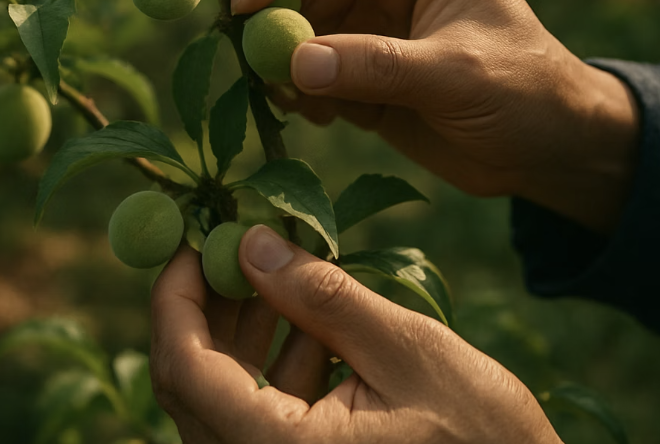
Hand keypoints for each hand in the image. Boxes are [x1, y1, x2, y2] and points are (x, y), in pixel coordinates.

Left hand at [151, 227, 562, 443]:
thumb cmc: (483, 437)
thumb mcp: (407, 351)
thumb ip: (323, 296)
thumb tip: (250, 240)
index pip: (184, 368)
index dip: (176, 293)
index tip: (194, 235)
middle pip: (194, 378)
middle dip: (210, 299)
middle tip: (238, 236)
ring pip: (226, 389)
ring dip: (246, 321)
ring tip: (280, 261)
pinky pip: (262, 407)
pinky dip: (277, 353)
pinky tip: (311, 311)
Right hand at [231, 0, 637, 232]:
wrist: (546, 150)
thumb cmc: (524, 90)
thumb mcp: (457, 72)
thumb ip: (377, 65)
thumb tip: (293, 65)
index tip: (246, 3)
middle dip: (271, 15)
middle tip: (248, 56)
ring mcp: (368, 27)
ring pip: (296, 29)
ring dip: (277, 59)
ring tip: (283, 96)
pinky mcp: (358, 72)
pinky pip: (307, 73)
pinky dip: (295, 91)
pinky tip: (310, 115)